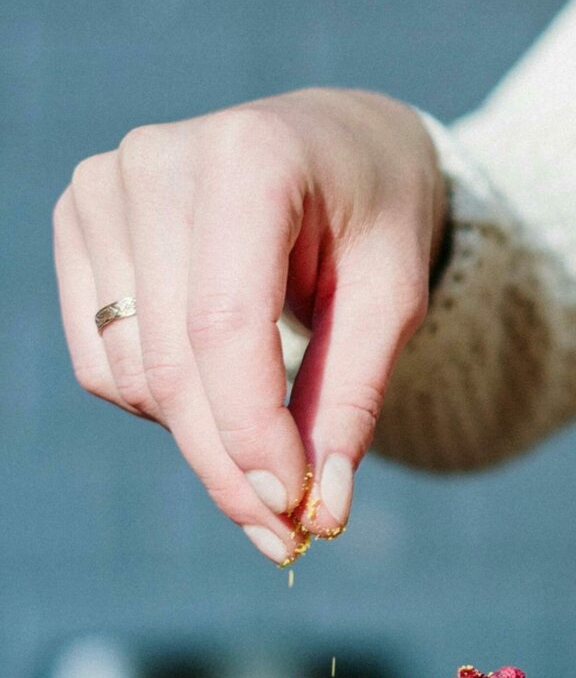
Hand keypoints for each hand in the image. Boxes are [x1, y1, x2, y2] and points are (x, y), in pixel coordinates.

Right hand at [52, 89, 444, 560]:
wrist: (339, 145)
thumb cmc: (376, 213)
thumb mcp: (395, 295)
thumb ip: (352, 395)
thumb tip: (318, 508)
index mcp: (249, 156)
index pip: (224, 324)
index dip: (250, 430)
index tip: (290, 511)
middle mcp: (157, 160)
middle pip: (173, 361)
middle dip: (229, 462)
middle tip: (286, 531)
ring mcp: (104, 187)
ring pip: (132, 374)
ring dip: (199, 435)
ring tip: (273, 435)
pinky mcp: (79, 221)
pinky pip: (102, 361)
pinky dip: (162, 400)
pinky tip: (221, 382)